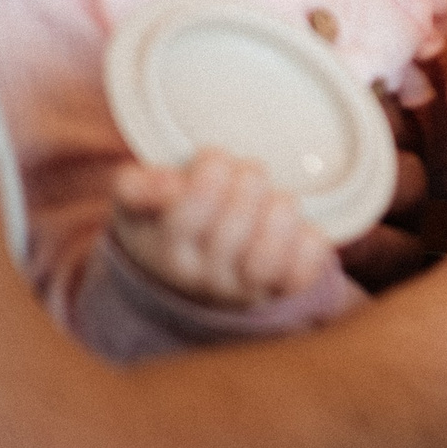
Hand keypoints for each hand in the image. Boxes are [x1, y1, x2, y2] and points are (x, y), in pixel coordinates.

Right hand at [111, 149, 333, 308]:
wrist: (188, 278)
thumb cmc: (168, 222)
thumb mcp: (139, 203)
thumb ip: (137, 186)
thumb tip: (165, 184)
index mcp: (166, 250)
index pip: (187, 216)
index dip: (210, 175)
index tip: (215, 157)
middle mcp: (203, 277)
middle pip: (230, 233)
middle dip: (249, 185)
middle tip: (250, 170)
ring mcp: (243, 289)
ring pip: (265, 261)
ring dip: (279, 216)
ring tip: (276, 197)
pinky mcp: (280, 291)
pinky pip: (302, 275)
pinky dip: (309, 244)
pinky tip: (301, 225)